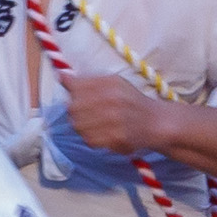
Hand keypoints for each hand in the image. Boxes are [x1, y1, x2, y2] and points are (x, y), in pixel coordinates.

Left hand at [56, 68, 176, 159]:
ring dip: (81, 127)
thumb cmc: (132, 101)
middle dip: (75, 112)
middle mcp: (113, 99)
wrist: (156, 122)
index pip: (75, 87)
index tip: (79, 98)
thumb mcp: (113, 83)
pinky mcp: (117, 138)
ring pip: (79, 125)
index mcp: (111, 82)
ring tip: (93, 125)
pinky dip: (90, 138)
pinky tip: (100, 134)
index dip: (72, 94)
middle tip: (86, 115)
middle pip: (73, 107)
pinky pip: (90, 140)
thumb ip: (87, 81)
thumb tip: (61, 76)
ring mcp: (115, 120)